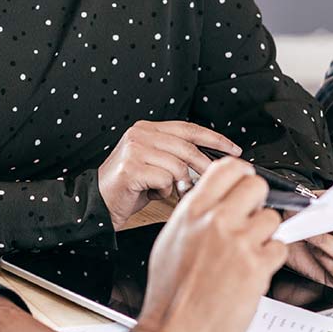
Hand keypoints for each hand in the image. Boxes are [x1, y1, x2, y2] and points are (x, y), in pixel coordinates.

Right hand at [96, 120, 240, 225]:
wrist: (99, 203)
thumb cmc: (129, 187)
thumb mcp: (155, 163)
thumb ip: (177, 155)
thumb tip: (211, 161)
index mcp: (147, 129)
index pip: (189, 128)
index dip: (214, 138)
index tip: (233, 149)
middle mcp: (140, 134)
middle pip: (187, 147)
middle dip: (204, 166)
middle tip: (209, 180)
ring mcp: (134, 149)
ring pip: (177, 165)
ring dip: (178, 183)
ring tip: (167, 189)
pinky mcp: (131, 168)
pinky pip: (164, 179)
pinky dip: (163, 190)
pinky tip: (152, 192)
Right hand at [131, 158, 285, 331]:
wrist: (174, 331)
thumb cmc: (170, 294)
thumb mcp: (171, 240)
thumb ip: (196, 216)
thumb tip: (216, 202)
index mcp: (193, 211)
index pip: (227, 168)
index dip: (242, 174)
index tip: (245, 182)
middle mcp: (216, 221)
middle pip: (256, 185)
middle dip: (257, 202)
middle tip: (250, 220)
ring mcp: (238, 242)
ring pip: (271, 218)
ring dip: (265, 235)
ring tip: (248, 253)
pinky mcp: (257, 267)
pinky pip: (279, 248)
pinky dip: (270, 259)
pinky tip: (252, 271)